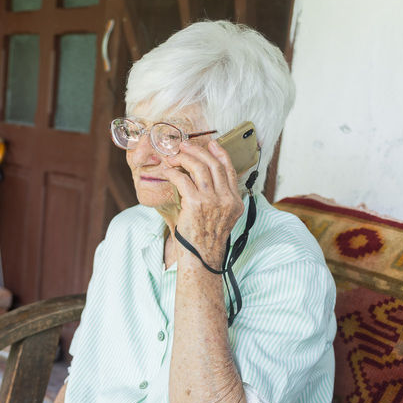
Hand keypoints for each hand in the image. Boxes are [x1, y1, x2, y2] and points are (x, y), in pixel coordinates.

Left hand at [160, 139, 244, 267]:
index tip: (212, 143)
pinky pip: (183, 180)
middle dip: (198, 151)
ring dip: (184, 158)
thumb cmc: (206, 240)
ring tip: (173, 155)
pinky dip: (173, 173)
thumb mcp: (221, 219)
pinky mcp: (196, 204)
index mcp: (235, 202)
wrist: (201, 258)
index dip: (221, 153)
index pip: (230, 170)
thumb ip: (219, 200)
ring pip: (199, 168)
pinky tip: (167, 171)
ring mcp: (213, 201)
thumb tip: (204, 181)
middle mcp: (227, 199)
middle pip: (214, 165)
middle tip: (185, 145)